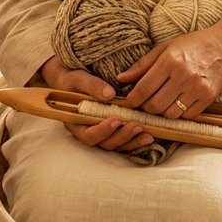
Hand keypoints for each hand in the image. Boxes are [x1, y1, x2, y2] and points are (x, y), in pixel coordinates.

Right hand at [39, 55, 153, 152]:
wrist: (73, 78)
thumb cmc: (72, 79)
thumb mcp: (78, 79)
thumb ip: (92, 86)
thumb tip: (109, 94)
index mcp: (76, 123)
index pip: (88, 134)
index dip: (102, 131)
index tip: (115, 120)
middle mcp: (88, 131)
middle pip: (105, 143)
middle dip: (122, 136)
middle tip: (136, 125)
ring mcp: (102, 133)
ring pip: (117, 144)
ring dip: (132, 141)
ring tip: (147, 134)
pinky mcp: (113, 131)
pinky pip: (124, 140)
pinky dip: (136, 139)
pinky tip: (149, 135)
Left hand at [116, 20, 221, 118]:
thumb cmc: (190, 45)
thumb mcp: (164, 48)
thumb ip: (142, 65)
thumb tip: (121, 79)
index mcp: (170, 61)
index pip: (145, 87)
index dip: (134, 99)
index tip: (129, 102)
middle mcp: (184, 76)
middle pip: (156, 104)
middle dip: (145, 107)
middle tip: (144, 103)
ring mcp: (198, 88)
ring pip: (170, 113)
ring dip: (162, 112)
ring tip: (160, 102)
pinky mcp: (209, 98)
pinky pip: (187, 115)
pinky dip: (179, 113)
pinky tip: (176, 102)